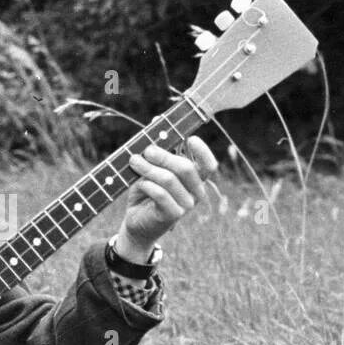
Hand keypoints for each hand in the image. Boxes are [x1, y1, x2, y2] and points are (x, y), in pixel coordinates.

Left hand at [117, 137, 218, 257]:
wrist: (136, 221)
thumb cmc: (145, 191)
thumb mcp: (151, 168)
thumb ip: (157, 150)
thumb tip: (155, 124)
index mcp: (195, 179)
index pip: (208, 165)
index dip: (202, 151)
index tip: (189, 138)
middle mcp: (196, 193)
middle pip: (186, 168)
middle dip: (164, 156)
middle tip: (147, 150)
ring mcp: (186, 205)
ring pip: (170, 179)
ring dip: (149, 168)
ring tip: (134, 162)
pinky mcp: (173, 215)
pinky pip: (161, 194)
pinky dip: (148, 185)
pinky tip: (140, 183)